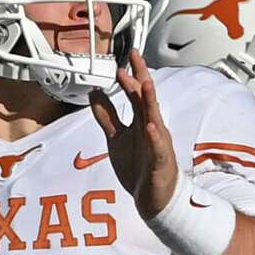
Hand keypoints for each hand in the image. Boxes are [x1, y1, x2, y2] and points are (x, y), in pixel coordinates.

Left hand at [89, 50, 178, 220]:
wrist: (153, 198)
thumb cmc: (139, 167)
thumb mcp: (116, 138)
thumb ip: (107, 116)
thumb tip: (94, 94)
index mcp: (141, 122)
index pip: (138, 93)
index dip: (133, 75)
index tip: (128, 57)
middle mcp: (152, 128)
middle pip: (147, 100)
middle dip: (140, 80)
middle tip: (132, 61)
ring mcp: (158, 145)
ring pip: (155, 119)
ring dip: (150, 102)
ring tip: (145, 85)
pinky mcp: (160, 162)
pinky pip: (158, 148)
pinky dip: (155, 138)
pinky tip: (150, 127)